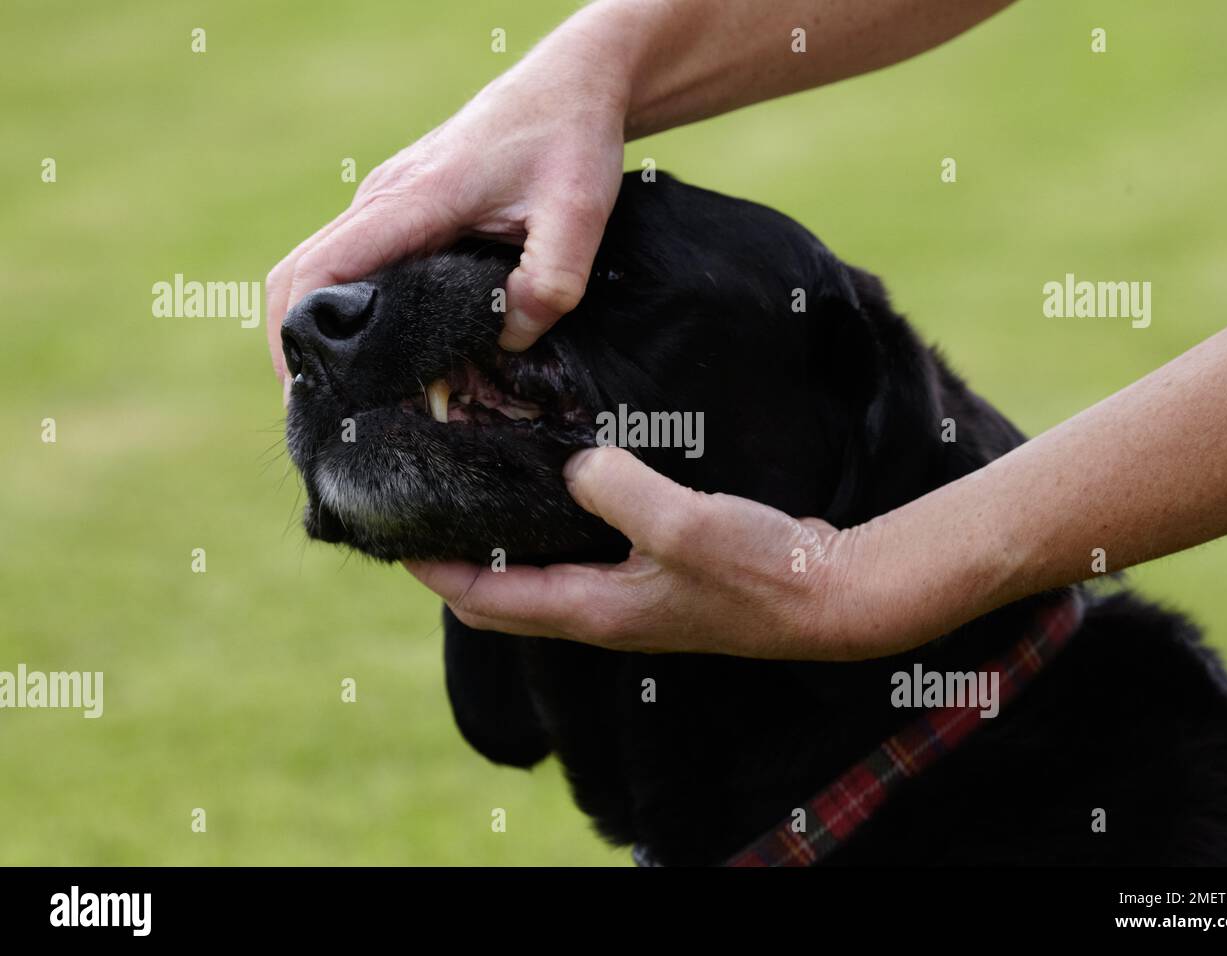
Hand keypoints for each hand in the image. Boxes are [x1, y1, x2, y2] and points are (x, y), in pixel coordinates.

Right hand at [265, 30, 628, 388]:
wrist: (574, 84)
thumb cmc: (572, 140)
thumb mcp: (578, 215)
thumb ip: (550, 284)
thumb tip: (509, 339)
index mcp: (413, 200)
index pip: (321, 267)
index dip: (297, 333)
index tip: (306, 393)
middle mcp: (385, 197)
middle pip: (302, 273)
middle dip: (298, 344)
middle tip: (328, 413)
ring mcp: (389, 200)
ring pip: (327, 268)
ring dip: (325, 327)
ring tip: (354, 394)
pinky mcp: (405, 208)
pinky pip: (358, 260)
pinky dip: (353, 306)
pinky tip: (387, 350)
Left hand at [405, 447, 864, 659]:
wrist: (831, 597)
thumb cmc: (760, 572)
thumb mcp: (682, 525)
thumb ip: (618, 490)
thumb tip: (573, 465)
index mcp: (593, 611)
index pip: (485, 599)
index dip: (434, 570)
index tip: (393, 530)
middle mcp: (602, 613)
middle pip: (502, 595)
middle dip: (456, 559)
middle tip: (428, 503)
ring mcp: (630, 599)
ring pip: (542, 575)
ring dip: (505, 543)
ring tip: (481, 486)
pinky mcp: (656, 577)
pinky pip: (584, 554)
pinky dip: (555, 528)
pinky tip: (563, 483)